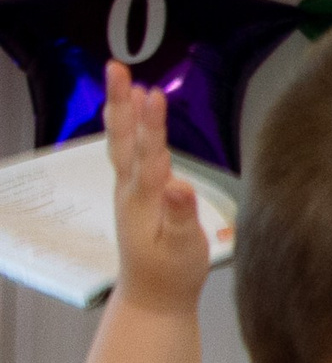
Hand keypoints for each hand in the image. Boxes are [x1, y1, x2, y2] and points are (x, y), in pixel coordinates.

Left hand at [105, 61, 207, 314]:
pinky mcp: (135, 192)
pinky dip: (129, 127)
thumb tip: (178, 185)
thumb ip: (181, 216)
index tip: (153, 94)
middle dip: (122, 102)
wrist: (153, 294)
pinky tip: (131, 114)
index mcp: (145, 201)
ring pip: (123, 143)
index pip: (148, 155)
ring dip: (122, 109)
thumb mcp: (184, 249)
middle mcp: (131, 190)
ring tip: (122, 80)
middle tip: (116, 68)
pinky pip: (128, 152)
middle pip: (125, 139)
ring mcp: (130, 190)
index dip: (151, 125)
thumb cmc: (173, 273)